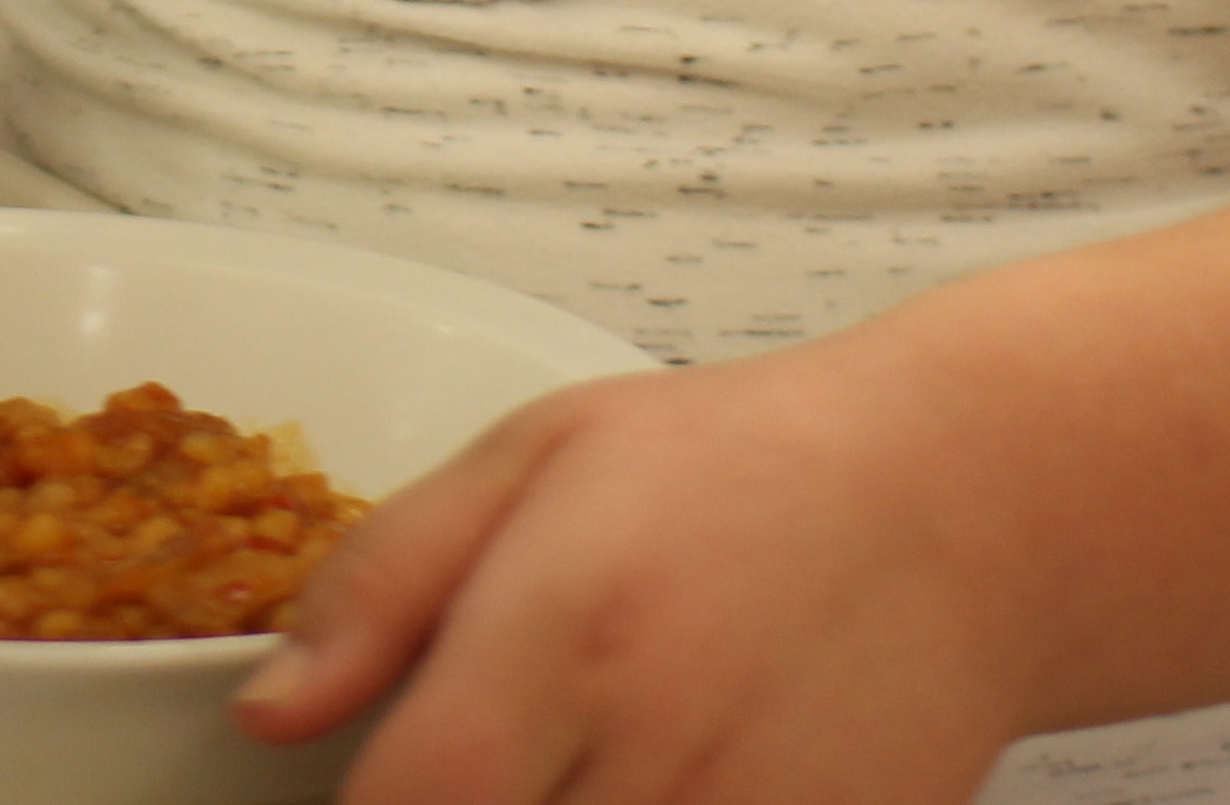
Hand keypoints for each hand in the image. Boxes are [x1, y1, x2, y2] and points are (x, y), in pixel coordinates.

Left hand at [235, 344, 1036, 804]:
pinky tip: (644, 783)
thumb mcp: (533, 457)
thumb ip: (382, 584)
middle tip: (461, 776)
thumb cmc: (734, 470)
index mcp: (567, 632)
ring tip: (571, 767)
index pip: (412, 799)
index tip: (362, 798)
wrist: (959, 509)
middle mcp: (661, 748)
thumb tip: (270, 709)